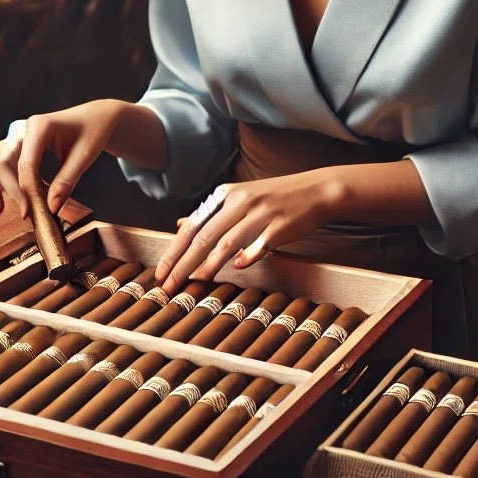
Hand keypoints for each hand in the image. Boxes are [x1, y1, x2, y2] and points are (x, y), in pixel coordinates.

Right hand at [0, 99, 128, 217]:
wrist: (93, 118)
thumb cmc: (91, 134)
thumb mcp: (84, 156)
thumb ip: (67, 181)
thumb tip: (50, 208)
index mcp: (39, 126)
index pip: (25, 163)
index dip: (25, 190)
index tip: (32, 212)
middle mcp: (22, 128)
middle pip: (1, 161)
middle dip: (7, 190)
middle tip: (22, 215)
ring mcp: (15, 135)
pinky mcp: (13, 143)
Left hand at [155, 171, 341, 294]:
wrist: (316, 190)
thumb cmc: (275, 198)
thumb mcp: (240, 199)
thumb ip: (211, 214)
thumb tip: (180, 224)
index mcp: (226, 196)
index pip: (192, 226)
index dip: (174, 251)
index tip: (161, 273)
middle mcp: (240, 202)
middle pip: (204, 237)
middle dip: (183, 264)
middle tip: (169, 286)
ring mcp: (261, 213)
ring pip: (228, 241)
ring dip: (209, 265)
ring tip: (194, 284)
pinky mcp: (280, 225)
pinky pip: (261, 243)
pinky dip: (249, 255)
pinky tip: (239, 267)